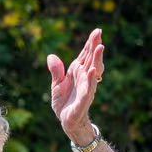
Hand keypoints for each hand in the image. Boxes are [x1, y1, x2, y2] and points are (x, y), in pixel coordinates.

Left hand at [47, 28, 104, 146]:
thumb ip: (56, 71)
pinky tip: (91, 70)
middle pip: (91, 59)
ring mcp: (86, 87)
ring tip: (100, 47)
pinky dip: (90, 79)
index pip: (85, 54)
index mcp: (77, 71)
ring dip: (97, 59)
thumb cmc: (64, 102)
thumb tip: (51, 56)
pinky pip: (88, 88)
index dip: (90, 43)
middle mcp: (84, 77)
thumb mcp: (56, 84)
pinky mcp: (84, 99)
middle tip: (99, 33)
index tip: (96, 31)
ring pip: (93, 70)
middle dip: (95, 46)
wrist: (66, 121)